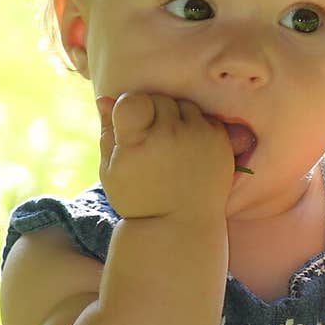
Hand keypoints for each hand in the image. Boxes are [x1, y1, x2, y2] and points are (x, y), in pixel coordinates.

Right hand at [97, 92, 233, 224]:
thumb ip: (108, 132)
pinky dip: (197, 128)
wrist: (180, 226)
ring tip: (171, 150)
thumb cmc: (138, 199)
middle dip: (153, 113)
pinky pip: (206, 117)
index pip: (132, 100)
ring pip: (184, 105)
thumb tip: (104, 98)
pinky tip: (189, 153)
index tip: (131, 125)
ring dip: (176, 119)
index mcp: (137, 143)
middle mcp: (170, 135)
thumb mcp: (111, 170)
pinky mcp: (220, 141)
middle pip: (159, 99)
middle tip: (151, 144)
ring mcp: (198, 137)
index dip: (129, 107)